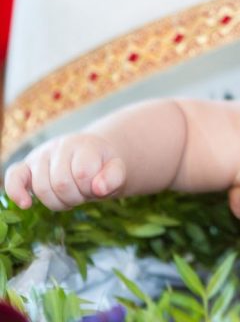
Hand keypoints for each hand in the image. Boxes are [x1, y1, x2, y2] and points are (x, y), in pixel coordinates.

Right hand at [3, 134, 125, 209]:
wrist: (89, 158)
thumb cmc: (102, 167)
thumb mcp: (117, 170)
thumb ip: (114, 177)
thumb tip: (99, 189)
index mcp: (83, 144)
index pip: (83, 173)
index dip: (92, 188)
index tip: (98, 186)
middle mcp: (59, 146)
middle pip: (61, 184)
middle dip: (77, 196)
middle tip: (85, 192)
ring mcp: (40, 156)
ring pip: (42, 189)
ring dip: (59, 201)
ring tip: (72, 195)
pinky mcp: (25, 168)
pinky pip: (14, 178)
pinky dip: (16, 192)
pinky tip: (26, 204)